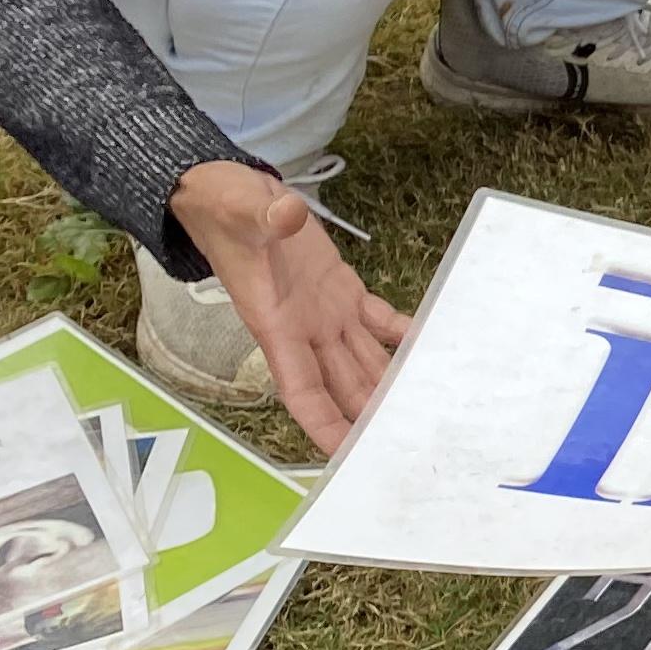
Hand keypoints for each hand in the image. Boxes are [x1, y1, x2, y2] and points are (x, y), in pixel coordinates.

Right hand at [167, 162, 405, 453]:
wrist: (222, 194)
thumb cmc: (222, 208)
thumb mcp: (240, 208)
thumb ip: (265, 216)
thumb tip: (285, 214)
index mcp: (276, 323)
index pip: (302, 388)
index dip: (324, 424)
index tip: (346, 455)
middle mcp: (303, 327)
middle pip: (343, 385)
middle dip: (369, 416)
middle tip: (408, 442)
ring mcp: (324, 311)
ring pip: (364, 360)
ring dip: (390, 385)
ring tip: (426, 409)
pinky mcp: (341, 289)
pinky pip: (377, 321)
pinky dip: (402, 335)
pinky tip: (429, 347)